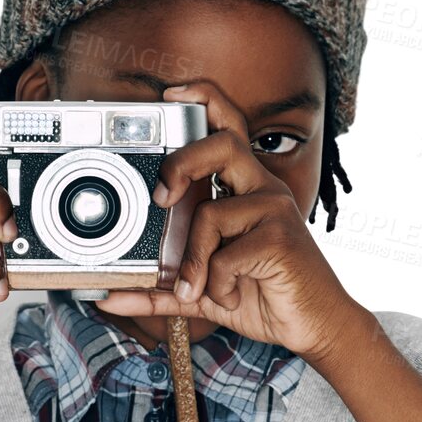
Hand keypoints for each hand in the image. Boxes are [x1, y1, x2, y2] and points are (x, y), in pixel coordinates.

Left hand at [94, 78, 351, 359]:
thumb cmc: (262, 297)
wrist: (314, 326)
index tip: (171, 94)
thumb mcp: (202, 291)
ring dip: (194, 262)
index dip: (205, 100)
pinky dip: (217, 285)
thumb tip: (107, 297)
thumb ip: (159, 290)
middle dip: (182, 162)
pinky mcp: (281, 239)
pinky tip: (230, 296)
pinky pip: (226, 257)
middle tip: (161, 198)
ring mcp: (274, 211)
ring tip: (199, 289)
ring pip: (211, 214)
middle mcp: (263, 190)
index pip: (229, 128)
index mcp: (246, 189)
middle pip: (223, 143)